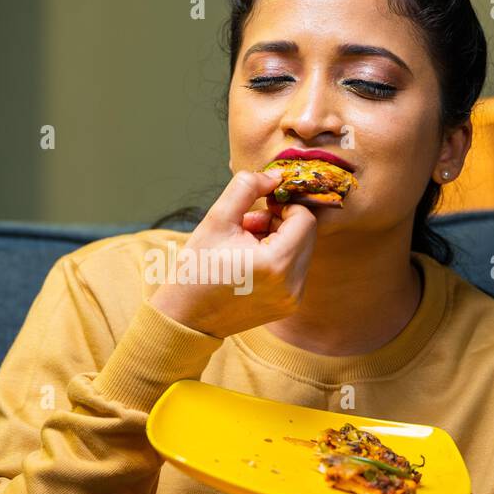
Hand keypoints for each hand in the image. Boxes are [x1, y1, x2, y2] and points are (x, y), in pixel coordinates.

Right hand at [148, 169, 318, 337]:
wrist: (186, 317)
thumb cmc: (197, 268)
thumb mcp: (217, 219)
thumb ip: (247, 188)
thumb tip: (276, 176)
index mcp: (276, 262)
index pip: (304, 219)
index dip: (284, 206)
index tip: (260, 207)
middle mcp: (291, 284)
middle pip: (307, 235)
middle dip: (281, 223)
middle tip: (248, 225)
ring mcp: (292, 299)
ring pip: (303, 251)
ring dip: (280, 240)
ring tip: (246, 245)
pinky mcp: (288, 306)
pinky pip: (296, 270)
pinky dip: (279, 259)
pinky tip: (251, 263)